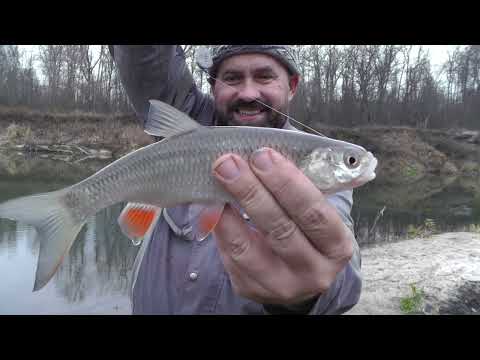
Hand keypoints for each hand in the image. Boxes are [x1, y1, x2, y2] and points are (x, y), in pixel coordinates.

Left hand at [212, 147, 354, 305]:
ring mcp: (282, 285)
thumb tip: (276, 144)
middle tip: (228, 161)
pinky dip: (220, 226)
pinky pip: (230, 257)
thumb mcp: (316, 208)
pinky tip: (215, 203)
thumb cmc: (306, 227)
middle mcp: (313, 271)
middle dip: (252, 191)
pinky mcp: (253, 289)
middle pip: (281, 230)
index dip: (288, 182)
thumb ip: (305, 181)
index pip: (314, 213)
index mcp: (336, 245)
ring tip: (218, 176)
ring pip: (248, 248)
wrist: (299, 273)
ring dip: (227, 208)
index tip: (264, 154)